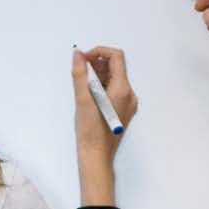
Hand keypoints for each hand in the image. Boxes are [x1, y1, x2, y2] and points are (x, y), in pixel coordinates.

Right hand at [72, 45, 136, 168]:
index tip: (84, 59)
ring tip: (83, 87)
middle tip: (80, 73)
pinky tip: (90, 96)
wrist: (97, 155)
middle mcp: (130, 95)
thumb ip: (79, 74)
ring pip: (114, 78)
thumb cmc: (90, 131)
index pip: (116, 57)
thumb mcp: (82, 99)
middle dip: (97, 65)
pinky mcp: (124, 109)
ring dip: (98, 75)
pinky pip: (115, 89)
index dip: (99, 52)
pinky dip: (102, 86)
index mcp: (123, 90)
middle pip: (116, 67)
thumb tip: (78, 54)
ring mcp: (128, 103)